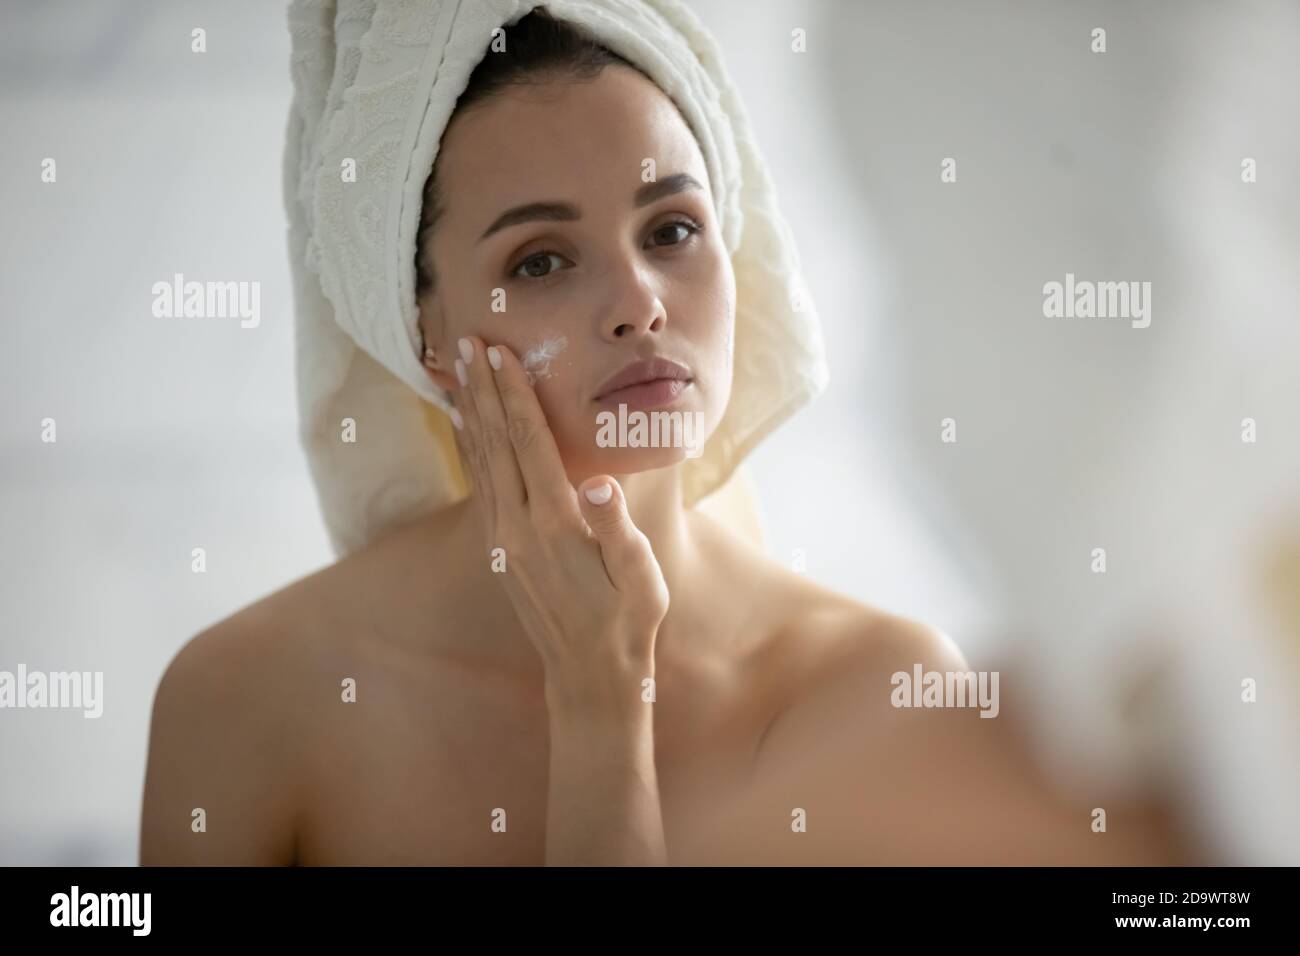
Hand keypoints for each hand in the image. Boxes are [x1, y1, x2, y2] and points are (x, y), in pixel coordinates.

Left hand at [449, 335, 669, 707]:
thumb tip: (599, 481)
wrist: (590, 673)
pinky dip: (471, 448)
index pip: (528, 443)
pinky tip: (468, 427)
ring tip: (459, 372)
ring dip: (471, 412)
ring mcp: (503, 540)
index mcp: (554, 524)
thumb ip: (617, 527)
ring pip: (481, 461)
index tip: (499, 352)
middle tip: (466, 341)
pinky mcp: (500, 550)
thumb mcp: (640, 576)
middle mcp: (518, 527)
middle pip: (495, 442)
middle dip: (483, 389)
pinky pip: (481, 485)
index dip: (513, 394)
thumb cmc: (628, 621)